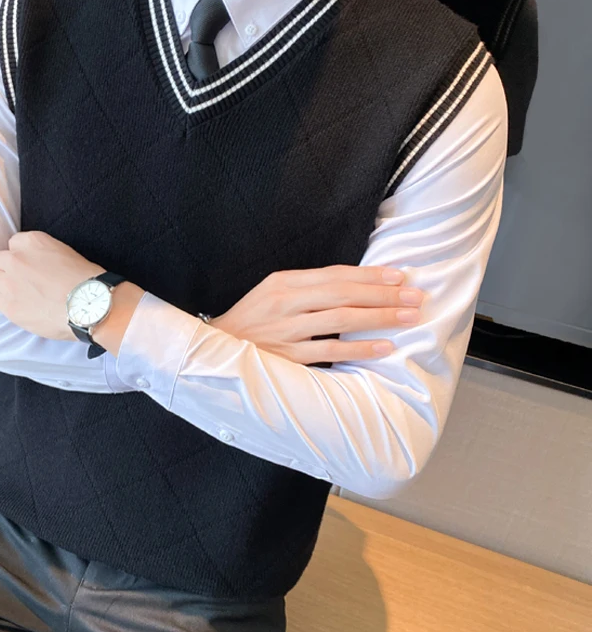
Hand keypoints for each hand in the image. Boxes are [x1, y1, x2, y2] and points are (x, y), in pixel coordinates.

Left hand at [0, 231, 102, 339]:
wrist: (89, 307)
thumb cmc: (86, 282)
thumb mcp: (66, 254)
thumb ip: (44, 256)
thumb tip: (39, 267)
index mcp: (32, 242)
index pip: (14, 243)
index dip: (23, 257)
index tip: (31, 266)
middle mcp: (16, 259)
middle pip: (1, 260)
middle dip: (11, 270)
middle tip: (27, 282)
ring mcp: (10, 283)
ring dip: (4, 285)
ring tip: (22, 295)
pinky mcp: (9, 305)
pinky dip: (5, 301)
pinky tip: (21, 306)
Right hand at [210, 265, 423, 363]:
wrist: (215, 350)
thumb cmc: (250, 322)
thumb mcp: (272, 294)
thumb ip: (306, 290)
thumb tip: (352, 287)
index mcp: (283, 283)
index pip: (335, 274)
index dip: (371, 275)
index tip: (400, 276)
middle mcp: (286, 303)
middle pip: (344, 293)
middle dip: (384, 294)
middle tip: (415, 296)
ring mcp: (286, 330)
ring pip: (342, 319)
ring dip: (379, 317)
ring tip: (408, 317)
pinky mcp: (287, 357)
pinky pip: (330, 350)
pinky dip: (359, 348)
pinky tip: (383, 347)